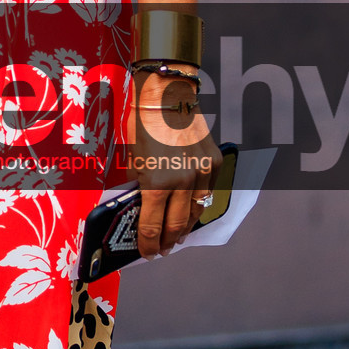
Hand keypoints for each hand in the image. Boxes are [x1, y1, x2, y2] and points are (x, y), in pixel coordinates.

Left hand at [127, 69, 220, 257]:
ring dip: (186, 227)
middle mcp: (183, 183)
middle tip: (161, 249)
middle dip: (167, 242)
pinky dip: (198, 203)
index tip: (146, 253)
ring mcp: (203, 173)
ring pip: (197, 212)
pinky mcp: (214, 163)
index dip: (148, 245)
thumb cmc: (144, 126)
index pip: (152, 228)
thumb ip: (140, 189)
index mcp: (157, 184)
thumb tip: (142, 211)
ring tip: (176, 235)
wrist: (168, 95)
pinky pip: (208, 192)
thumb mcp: (134, 162)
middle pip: (177, 227)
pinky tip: (189, 209)